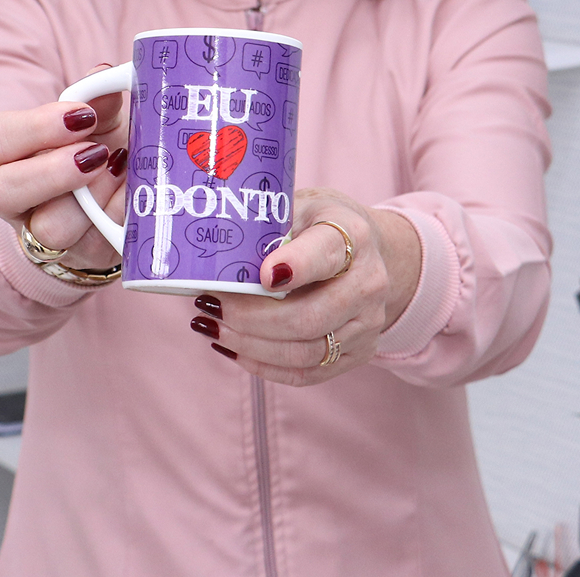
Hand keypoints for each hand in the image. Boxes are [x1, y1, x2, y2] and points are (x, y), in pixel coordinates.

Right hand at [0, 64, 128, 274]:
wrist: (114, 199)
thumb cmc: (96, 148)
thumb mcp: (97, 120)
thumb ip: (97, 99)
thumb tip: (105, 74)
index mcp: (12, 155)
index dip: (37, 127)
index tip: (82, 115)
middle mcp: (17, 198)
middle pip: (4, 191)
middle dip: (51, 171)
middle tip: (96, 152)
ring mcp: (44, 234)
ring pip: (50, 229)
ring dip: (91, 198)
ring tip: (121, 171)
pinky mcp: (81, 257)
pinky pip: (94, 246)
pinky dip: (119, 217)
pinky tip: (136, 194)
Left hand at [189, 188, 421, 386]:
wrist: (366, 249)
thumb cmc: (319, 225)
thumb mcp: (299, 206)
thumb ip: (268, 226)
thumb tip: (215, 253)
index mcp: (353, 236)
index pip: (325, 255)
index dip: (295, 266)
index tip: (261, 275)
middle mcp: (369, 282)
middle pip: (308, 317)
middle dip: (250, 318)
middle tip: (210, 306)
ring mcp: (367, 323)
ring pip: (305, 352)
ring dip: (250, 345)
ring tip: (211, 327)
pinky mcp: (360, 352)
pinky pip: (308, 373)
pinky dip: (264, 366)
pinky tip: (234, 348)